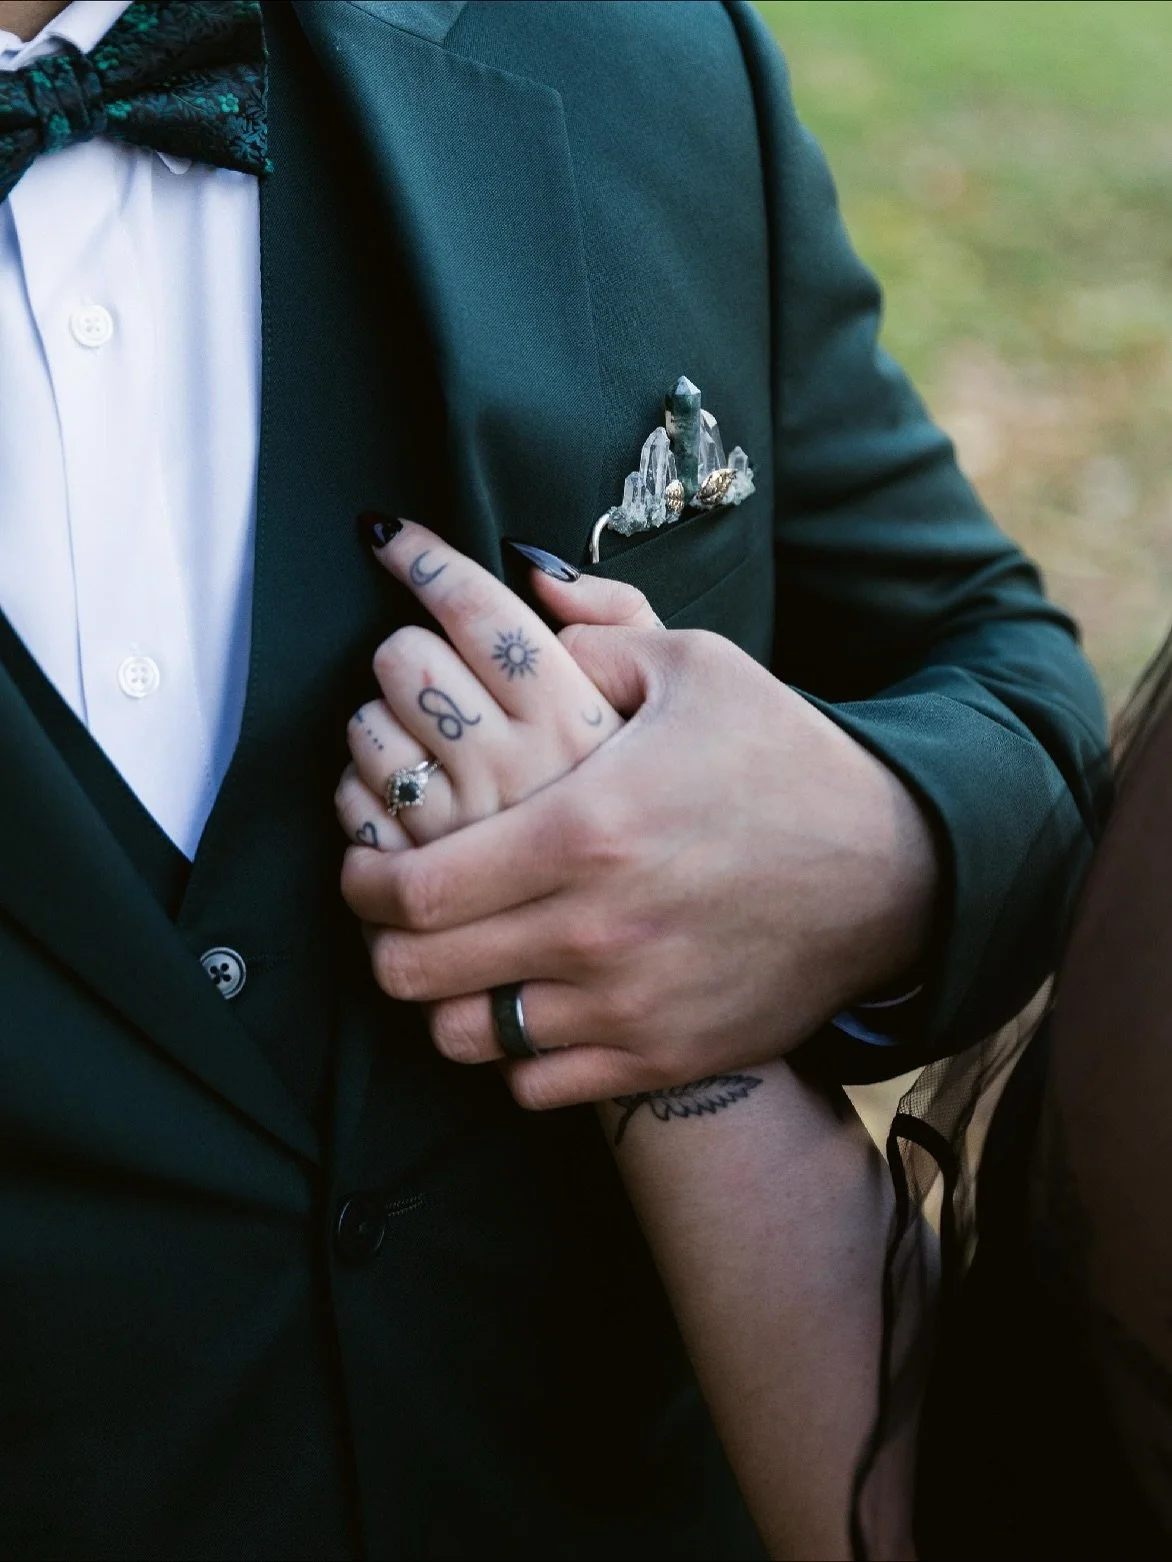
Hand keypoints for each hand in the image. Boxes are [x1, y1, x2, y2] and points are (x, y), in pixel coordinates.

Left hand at [339, 521, 938, 1109]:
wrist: (895, 873)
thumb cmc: (788, 760)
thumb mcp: (699, 669)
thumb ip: (594, 625)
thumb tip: (517, 576)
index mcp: (585, 826)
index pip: (413, 885)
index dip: (360, 881)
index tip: (359, 866)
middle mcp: (595, 929)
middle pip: (418, 972)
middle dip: (381, 945)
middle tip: (390, 917)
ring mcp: (629, 1007)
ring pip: (467, 1038)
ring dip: (441, 1001)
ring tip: (454, 964)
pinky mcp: (662, 1058)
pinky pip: (536, 1086)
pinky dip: (514, 1056)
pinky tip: (528, 1009)